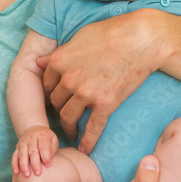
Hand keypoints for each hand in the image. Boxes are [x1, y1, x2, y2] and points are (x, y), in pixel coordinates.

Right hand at [12, 125, 58, 176]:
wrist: (34, 129)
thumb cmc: (46, 138)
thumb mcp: (53, 140)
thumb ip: (52, 149)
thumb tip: (48, 161)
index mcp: (42, 135)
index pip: (43, 146)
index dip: (45, 156)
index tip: (48, 165)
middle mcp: (31, 138)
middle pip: (32, 151)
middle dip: (35, 163)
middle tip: (38, 173)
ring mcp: (23, 143)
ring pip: (22, 154)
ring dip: (24, 165)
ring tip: (27, 175)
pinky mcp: (17, 148)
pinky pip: (14, 156)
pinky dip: (15, 164)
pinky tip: (16, 172)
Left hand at [38, 13, 155, 152]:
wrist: (141, 39)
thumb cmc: (111, 33)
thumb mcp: (79, 38)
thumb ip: (58, 53)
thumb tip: (39, 62)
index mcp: (60, 61)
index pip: (46, 83)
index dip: (50, 91)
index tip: (54, 98)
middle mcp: (69, 79)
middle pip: (55, 101)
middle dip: (58, 108)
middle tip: (63, 113)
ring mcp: (86, 93)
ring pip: (68, 117)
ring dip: (68, 126)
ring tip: (71, 131)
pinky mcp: (105, 103)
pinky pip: (92, 128)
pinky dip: (87, 141)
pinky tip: (85, 149)